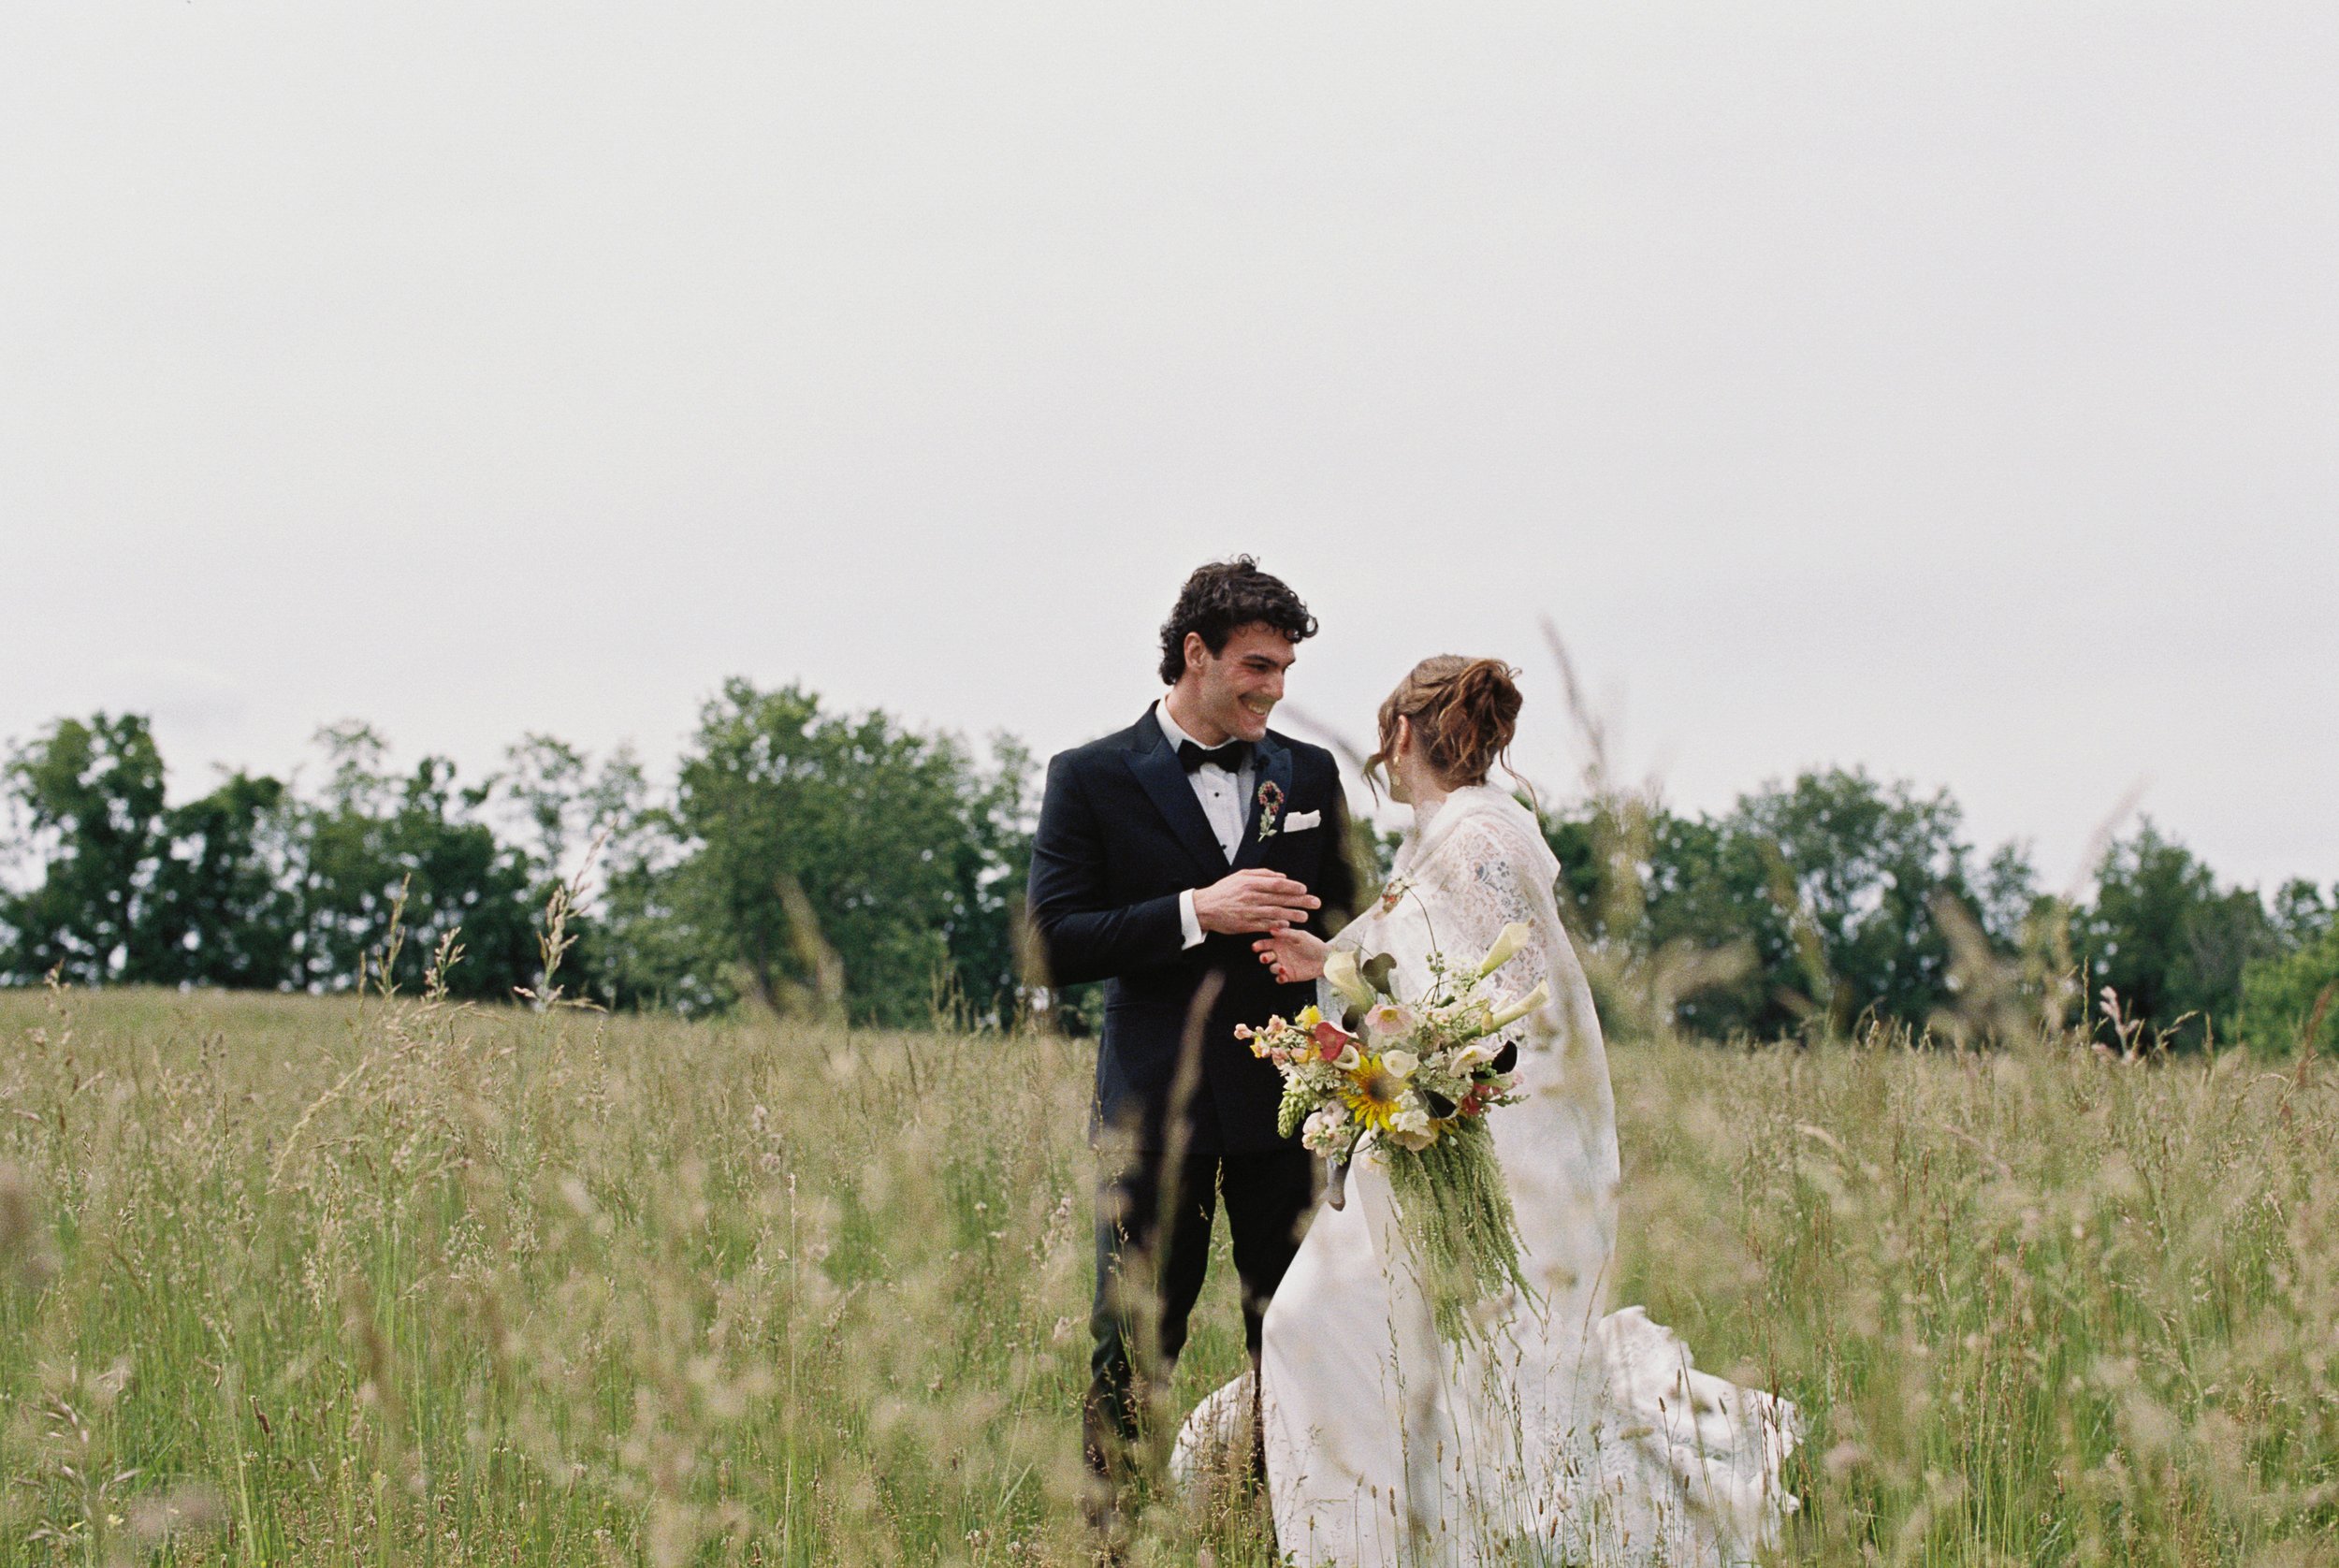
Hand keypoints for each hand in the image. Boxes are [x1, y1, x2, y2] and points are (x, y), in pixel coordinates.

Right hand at [1193, 868, 1318, 934]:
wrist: (1204, 907)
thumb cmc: (1224, 890)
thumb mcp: (1241, 875)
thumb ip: (1262, 874)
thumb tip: (1282, 876)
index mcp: (1251, 883)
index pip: (1277, 884)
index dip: (1293, 887)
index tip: (1304, 889)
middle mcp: (1252, 897)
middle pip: (1281, 899)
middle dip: (1300, 901)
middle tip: (1315, 903)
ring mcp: (1249, 912)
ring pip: (1276, 913)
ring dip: (1293, 915)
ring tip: (1305, 916)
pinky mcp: (1246, 925)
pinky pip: (1265, 925)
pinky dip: (1278, 925)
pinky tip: (1288, 925)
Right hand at [1253, 928, 1328, 985]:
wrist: (1325, 958)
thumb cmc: (1313, 944)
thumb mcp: (1300, 936)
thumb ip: (1286, 934)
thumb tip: (1271, 930)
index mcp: (1280, 943)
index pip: (1266, 944)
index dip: (1259, 945)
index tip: (1255, 947)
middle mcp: (1279, 954)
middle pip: (1265, 957)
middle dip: (1263, 958)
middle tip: (1265, 958)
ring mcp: (1283, 965)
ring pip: (1272, 968)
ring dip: (1274, 968)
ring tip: (1282, 967)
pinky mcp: (1289, 976)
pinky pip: (1279, 978)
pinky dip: (1280, 978)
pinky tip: (1284, 975)